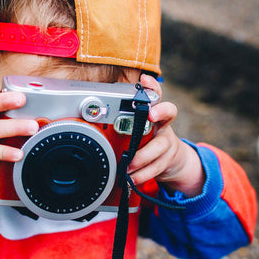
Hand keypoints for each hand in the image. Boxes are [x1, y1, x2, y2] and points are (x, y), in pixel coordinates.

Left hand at [126, 74, 204, 196]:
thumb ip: (116, 122)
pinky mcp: (168, 159)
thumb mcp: (132, 128)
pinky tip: (133, 179)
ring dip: (143, 157)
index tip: (144, 80)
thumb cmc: (144, 139)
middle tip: (150, 114)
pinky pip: (158, 166)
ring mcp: (168, 141)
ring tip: (128, 166)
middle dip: (160, 112)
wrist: (170, 160)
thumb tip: (87, 118)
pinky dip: (144, 174)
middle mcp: (163, 123)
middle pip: (169, 112)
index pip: (155, 94)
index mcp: (152, 112)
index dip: (151, 86)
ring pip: (161, 145)